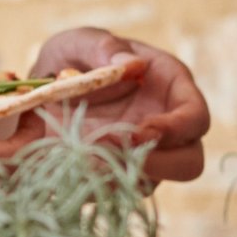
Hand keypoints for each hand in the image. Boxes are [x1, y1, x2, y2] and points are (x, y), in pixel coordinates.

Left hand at [30, 27, 208, 181]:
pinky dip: (92, 187)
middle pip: (188, 163)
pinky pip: (114, 194)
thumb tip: (131, 65)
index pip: (196, 118)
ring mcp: (142, 157)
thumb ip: (101, 46)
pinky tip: (66, 171)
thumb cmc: (72, 59)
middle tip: (111, 151)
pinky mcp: (114, 177)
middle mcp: (165, 129)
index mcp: (170, 89)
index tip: (139, 133)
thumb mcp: (79, 42)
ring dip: (117, 176)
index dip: (176, 130)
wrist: (40, 91)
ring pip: (149, 184)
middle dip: (158, 165)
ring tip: (77, 158)